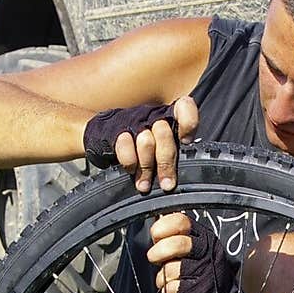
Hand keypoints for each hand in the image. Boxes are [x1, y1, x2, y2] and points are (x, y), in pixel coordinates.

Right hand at [83, 95, 198, 192]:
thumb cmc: (141, 149)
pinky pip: (125, 145)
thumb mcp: (162, 151)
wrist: (103, 137)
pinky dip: (129, 161)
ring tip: (145, 185)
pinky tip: (130, 170)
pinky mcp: (115, 131)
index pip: (184, 107)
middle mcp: (153, 116)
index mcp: (169, 118)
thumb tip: (190, 177)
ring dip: (147, 167)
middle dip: (166, 164)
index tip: (186, 142)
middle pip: (164, 133)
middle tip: (166, 185)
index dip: (188, 123)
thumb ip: (175, 156)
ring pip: (146, 142)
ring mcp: (133, 122)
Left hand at [147, 212, 239, 292]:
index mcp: (202, 235)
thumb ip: (173, 232)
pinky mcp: (199, 291)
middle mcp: (206, 251)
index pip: (182, 221)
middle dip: (159, 252)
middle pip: (178, 244)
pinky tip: (174, 289)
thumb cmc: (196, 268)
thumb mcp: (190, 245)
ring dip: (163, 276)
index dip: (164, 227)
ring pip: (171, 269)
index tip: (155, 234)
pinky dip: (167, 291)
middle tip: (154, 257)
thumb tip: (155, 216)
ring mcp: (204, 271)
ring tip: (168, 278)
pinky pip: (172, 288)